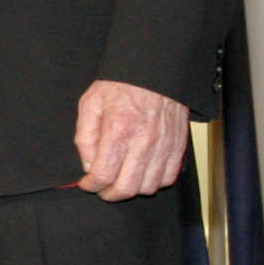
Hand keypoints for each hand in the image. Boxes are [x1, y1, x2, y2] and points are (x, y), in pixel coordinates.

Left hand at [73, 79, 189, 200]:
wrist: (154, 70)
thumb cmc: (120, 85)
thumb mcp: (90, 104)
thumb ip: (85, 137)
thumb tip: (88, 165)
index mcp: (118, 130)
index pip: (103, 174)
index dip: (91, 185)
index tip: (87, 183)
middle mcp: (143, 141)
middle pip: (127, 188)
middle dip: (110, 194)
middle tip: (103, 188)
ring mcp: (164, 145)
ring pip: (148, 186)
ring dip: (132, 188)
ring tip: (122, 178)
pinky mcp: (178, 145)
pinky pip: (168, 177)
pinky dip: (154, 181)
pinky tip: (143, 173)